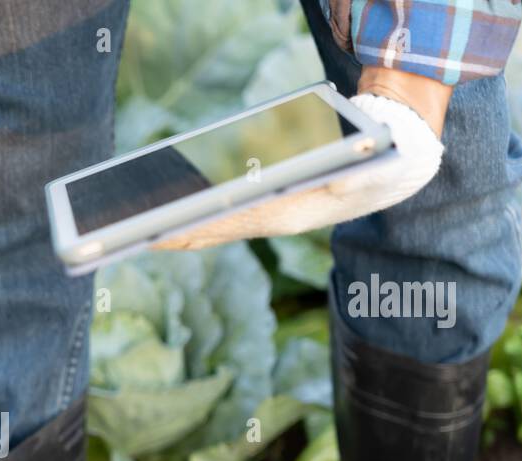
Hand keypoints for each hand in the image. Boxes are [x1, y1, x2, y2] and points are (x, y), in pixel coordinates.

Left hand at [156, 92, 443, 250]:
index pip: (230, 224)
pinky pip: (224, 213)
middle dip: (172, 233)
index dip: (193, 228)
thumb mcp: (374, 166)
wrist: (393, 165)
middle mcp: (274, 219)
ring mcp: (269, 213)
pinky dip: (197, 214)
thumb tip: (341, 177)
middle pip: (212, 230)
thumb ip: (358, 174)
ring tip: (138, 228)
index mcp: (291, 214)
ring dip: (179, 228)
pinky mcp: (268, 203)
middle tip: (128, 236)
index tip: (157, 233)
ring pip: (214, 225)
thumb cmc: (379, 162)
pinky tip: (172, 213)